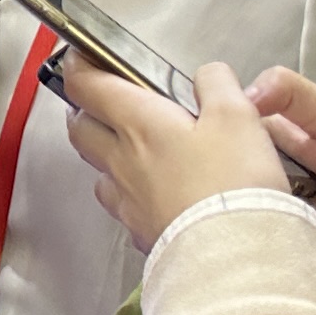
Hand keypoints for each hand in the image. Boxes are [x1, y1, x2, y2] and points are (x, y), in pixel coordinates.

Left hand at [59, 55, 290, 248]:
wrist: (234, 257)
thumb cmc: (233, 182)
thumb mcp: (237, 115)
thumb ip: (217, 84)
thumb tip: (207, 75)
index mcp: (139, 123)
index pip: (87, 86)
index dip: (78, 67)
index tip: (80, 57)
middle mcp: (122, 161)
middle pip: (80, 130)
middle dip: (84, 111)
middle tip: (101, 102)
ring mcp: (128, 201)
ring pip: (99, 171)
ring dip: (105, 155)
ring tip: (130, 149)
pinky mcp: (142, 232)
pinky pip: (123, 207)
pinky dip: (129, 194)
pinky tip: (153, 195)